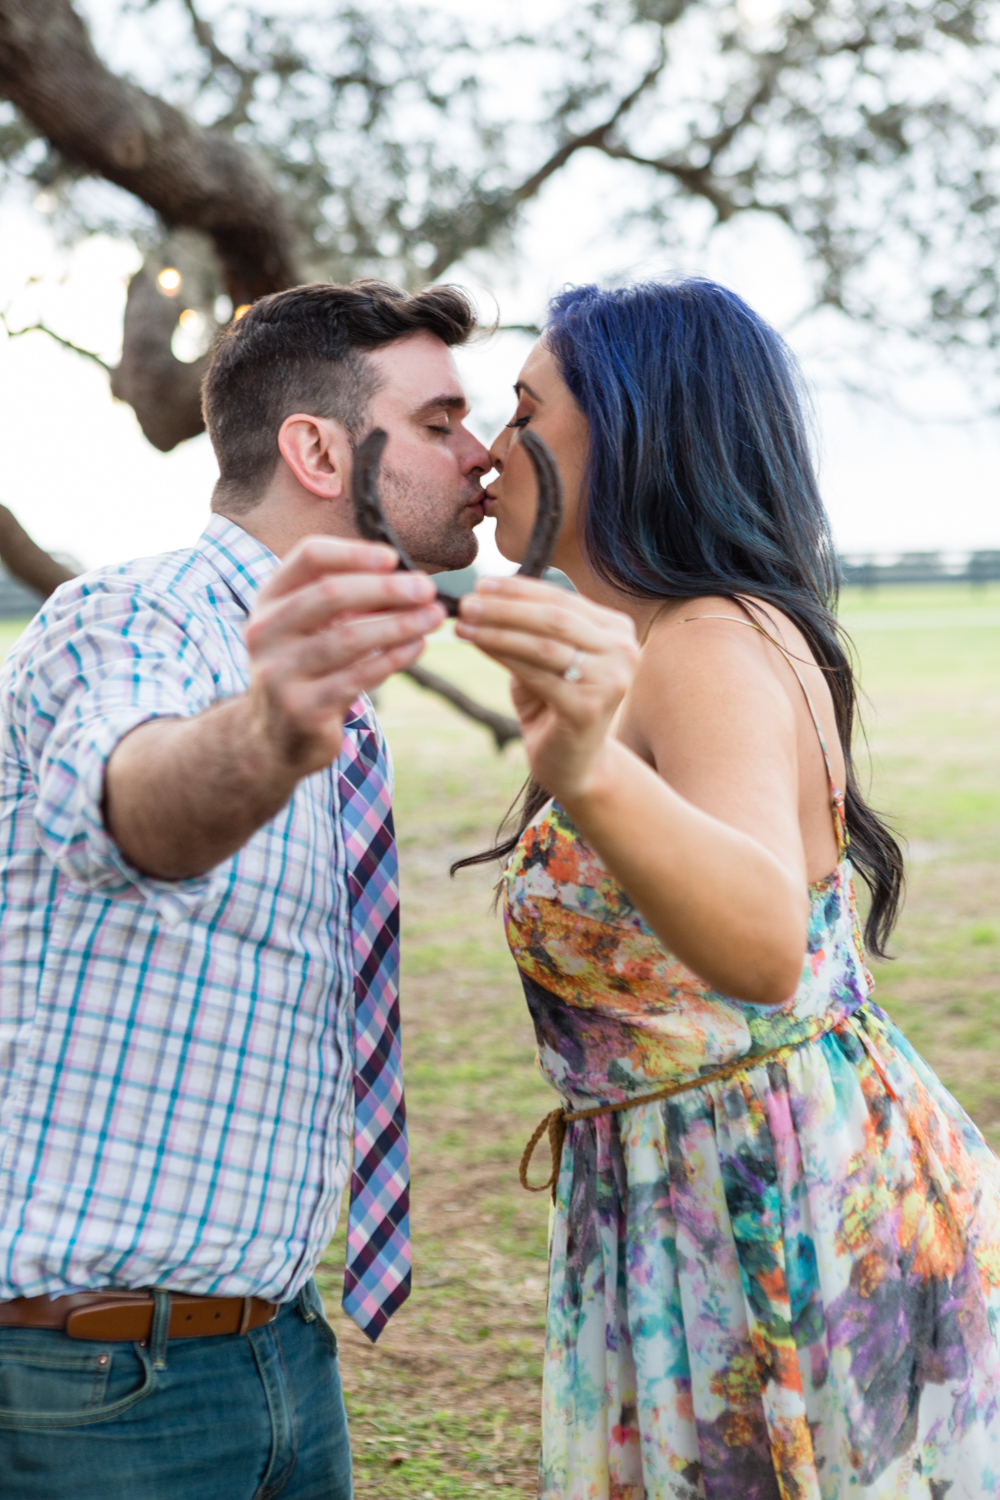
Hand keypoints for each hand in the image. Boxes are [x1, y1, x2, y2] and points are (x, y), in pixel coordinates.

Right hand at [245, 535, 444, 776]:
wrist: (276, 738)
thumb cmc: (307, 669)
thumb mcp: (313, 629)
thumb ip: (348, 602)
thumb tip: (409, 580)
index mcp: (270, 600)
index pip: (308, 557)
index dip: (354, 552)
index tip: (393, 558)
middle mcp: (266, 632)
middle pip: (329, 594)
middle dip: (385, 589)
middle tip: (426, 589)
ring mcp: (279, 672)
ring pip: (347, 638)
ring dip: (398, 624)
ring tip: (433, 617)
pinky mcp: (302, 708)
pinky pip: (357, 677)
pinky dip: (393, 659)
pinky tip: (418, 646)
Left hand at [455, 576, 638, 802]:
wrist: (573, 764)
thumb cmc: (555, 706)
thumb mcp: (545, 659)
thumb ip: (531, 627)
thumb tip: (485, 595)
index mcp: (616, 631)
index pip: (563, 598)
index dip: (519, 589)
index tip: (481, 583)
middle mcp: (623, 651)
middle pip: (555, 617)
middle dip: (505, 607)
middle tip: (466, 602)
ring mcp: (610, 680)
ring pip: (545, 642)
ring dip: (498, 630)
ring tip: (464, 624)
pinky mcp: (588, 707)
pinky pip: (537, 673)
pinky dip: (503, 656)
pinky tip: (478, 646)